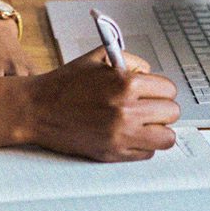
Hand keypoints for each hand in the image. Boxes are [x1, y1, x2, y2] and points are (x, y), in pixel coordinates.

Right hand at [27, 46, 179, 161]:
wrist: (38, 108)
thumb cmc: (66, 83)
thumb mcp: (98, 57)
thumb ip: (129, 59)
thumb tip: (150, 73)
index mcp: (125, 84)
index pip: (168, 89)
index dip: (160, 87)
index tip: (153, 90)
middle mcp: (126, 111)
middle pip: (171, 113)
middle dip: (160, 106)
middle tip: (147, 104)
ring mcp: (122, 135)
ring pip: (166, 137)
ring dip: (158, 128)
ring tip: (143, 121)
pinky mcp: (115, 153)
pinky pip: (148, 153)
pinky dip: (142, 144)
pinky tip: (127, 132)